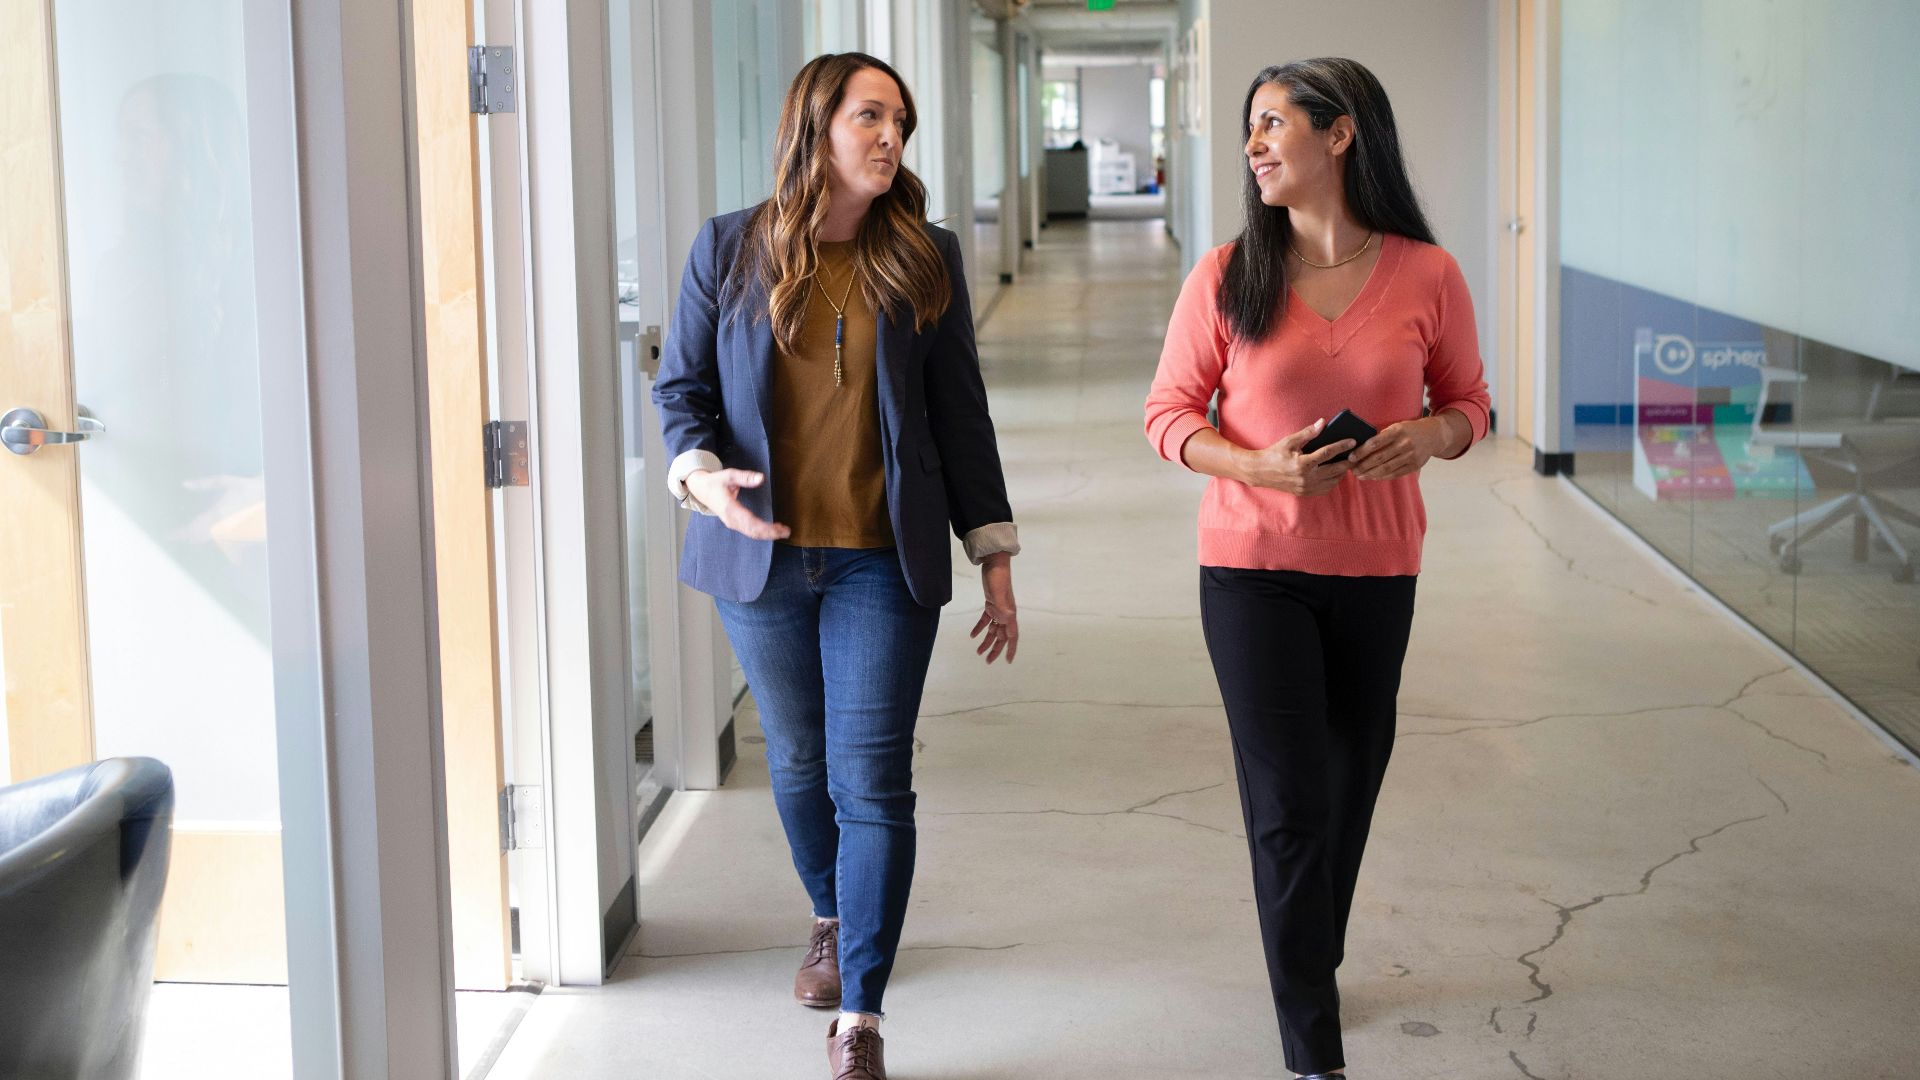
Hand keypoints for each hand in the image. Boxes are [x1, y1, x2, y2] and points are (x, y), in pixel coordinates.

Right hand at [684, 468, 791, 540]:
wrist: (701, 489)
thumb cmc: (716, 481)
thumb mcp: (729, 475)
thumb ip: (745, 477)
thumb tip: (761, 478)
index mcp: (729, 508)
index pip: (750, 522)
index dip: (766, 528)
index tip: (780, 528)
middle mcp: (730, 519)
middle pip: (753, 531)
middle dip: (770, 533)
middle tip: (786, 532)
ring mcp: (731, 522)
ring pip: (751, 533)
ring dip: (767, 534)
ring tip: (783, 532)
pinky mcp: (734, 523)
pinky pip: (748, 531)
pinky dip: (761, 532)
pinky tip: (771, 531)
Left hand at [969, 552, 1017, 663]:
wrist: (994, 562)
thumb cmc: (998, 576)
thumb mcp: (998, 593)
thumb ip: (1002, 607)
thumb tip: (1007, 620)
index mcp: (1010, 613)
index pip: (1012, 636)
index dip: (1011, 649)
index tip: (1008, 661)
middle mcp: (1006, 613)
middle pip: (1001, 636)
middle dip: (995, 649)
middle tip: (987, 661)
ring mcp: (999, 608)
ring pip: (993, 629)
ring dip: (987, 641)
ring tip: (978, 652)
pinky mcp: (991, 603)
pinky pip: (986, 620)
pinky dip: (980, 628)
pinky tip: (972, 635)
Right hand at [1234, 418, 1354, 495]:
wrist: (1259, 472)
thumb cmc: (1274, 454)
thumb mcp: (1289, 441)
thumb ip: (1308, 433)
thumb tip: (1323, 423)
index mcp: (1302, 463)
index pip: (1328, 453)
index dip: (1342, 446)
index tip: (1353, 441)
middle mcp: (1306, 478)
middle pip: (1335, 470)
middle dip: (1347, 461)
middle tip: (1355, 454)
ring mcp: (1305, 487)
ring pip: (1332, 481)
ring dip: (1341, 472)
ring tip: (1345, 463)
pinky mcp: (1304, 492)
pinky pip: (1325, 489)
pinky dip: (1332, 481)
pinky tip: (1334, 473)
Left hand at [1350, 416, 1446, 479]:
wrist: (1433, 435)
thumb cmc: (1409, 430)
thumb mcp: (1397, 427)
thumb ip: (1382, 436)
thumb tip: (1360, 447)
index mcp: (1398, 431)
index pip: (1375, 442)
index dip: (1361, 451)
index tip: (1350, 457)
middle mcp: (1405, 443)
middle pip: (1379, 458)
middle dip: (1363, 465)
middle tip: (1352, 470)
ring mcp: (1411, 456)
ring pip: (1386, 468)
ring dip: (1370, 473)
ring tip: (1360, 475)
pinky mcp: (1415, 465)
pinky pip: (1395, 473)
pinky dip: (1382, 476)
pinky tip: (1373, 477)